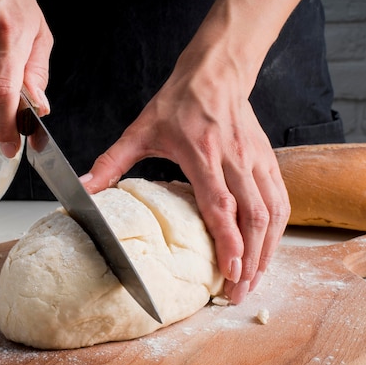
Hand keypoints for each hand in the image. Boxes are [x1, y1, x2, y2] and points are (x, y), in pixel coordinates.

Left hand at [82, 44, 289, 303]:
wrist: (216, 73)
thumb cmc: (179, 101)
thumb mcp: (141, 129)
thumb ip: (113, 160)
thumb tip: (85, 188)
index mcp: (203, 154)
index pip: (222, 204)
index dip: (229, 240)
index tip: (231, 271)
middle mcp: (236, 160)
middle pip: (254, 217)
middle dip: (251, 259)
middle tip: (240, 291)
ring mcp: (256, 160)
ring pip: (273, 212)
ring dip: (267, 249)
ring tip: (256, 278)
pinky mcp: (268, 159)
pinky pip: (280, 199)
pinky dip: (277, 229)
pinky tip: (268, 248)